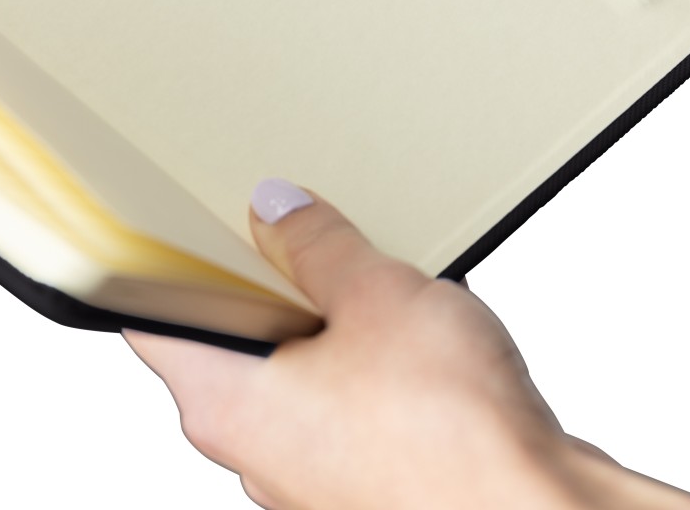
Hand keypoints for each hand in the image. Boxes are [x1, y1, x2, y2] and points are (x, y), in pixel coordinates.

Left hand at [125, 180, 689, 509]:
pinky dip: (358, 358)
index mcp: (229, 404)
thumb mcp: (377, 294)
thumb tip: (279, 211)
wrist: (533, 509)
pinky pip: (340, 399)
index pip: (155, 323)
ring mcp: (309, 470)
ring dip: (321, 319)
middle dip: (262, 281)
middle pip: (229, 343)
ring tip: (364, 276)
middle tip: (292, 230)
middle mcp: (256, 449)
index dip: (159, 265)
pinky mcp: (362, 476)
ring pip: (291, 372)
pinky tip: (403, 329)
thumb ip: (317, 243)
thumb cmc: (451, 434)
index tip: (172, 224)